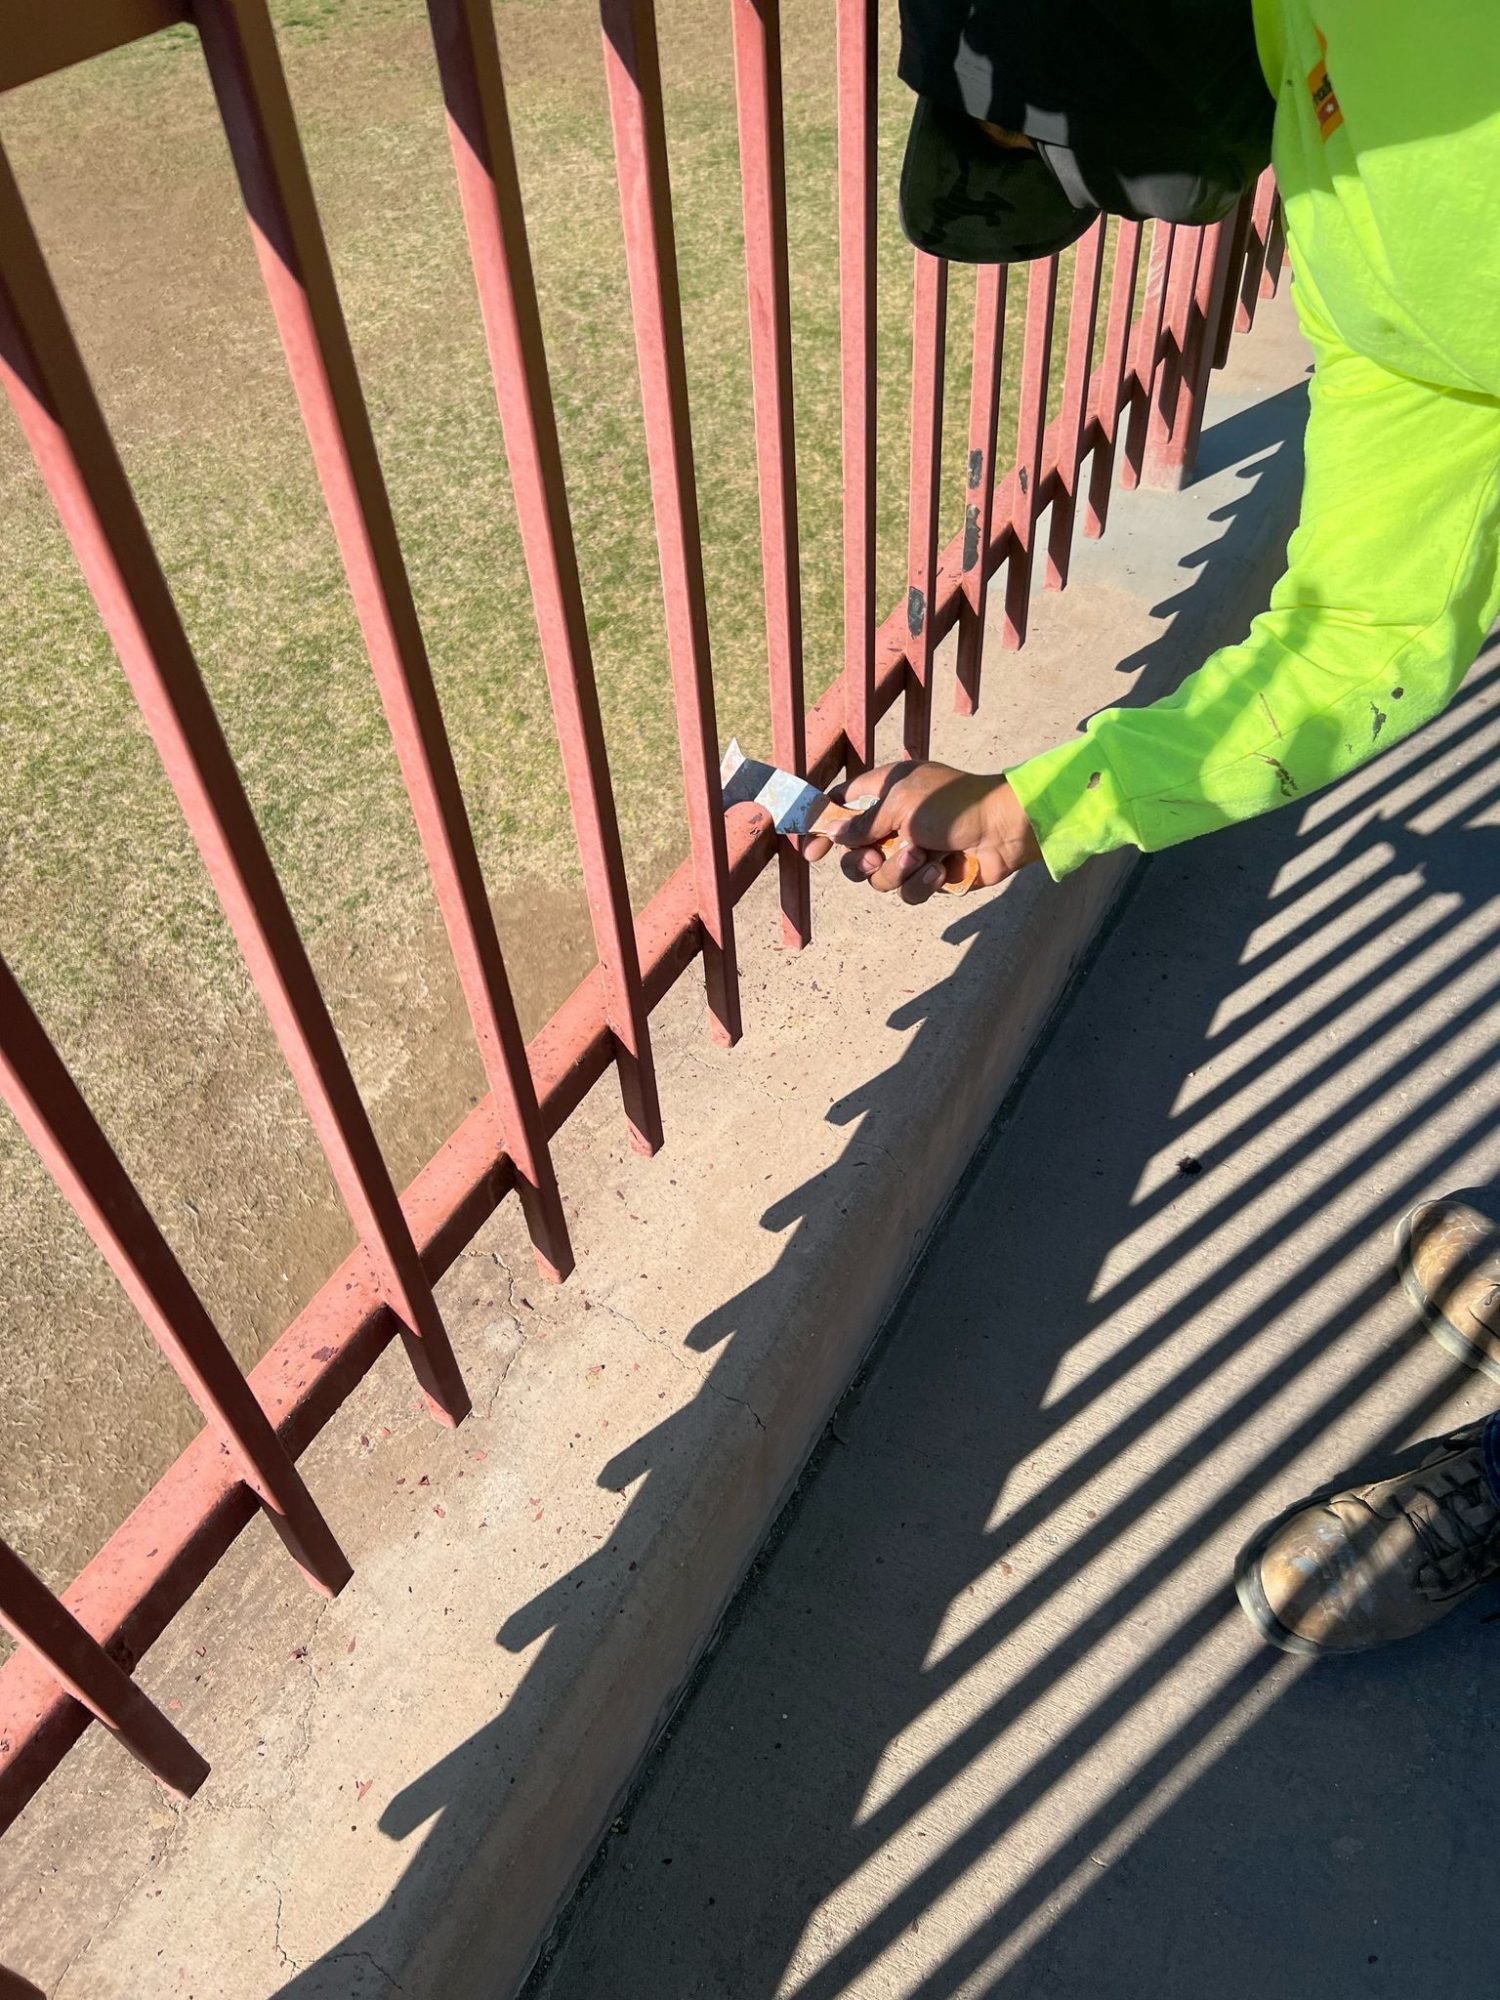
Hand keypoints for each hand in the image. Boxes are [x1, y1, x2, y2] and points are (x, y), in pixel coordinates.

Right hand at [804, 761, 1040, 904]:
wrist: (1001, 829)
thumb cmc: (952, 804)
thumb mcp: (901, 805)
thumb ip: (863, 822)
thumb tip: (836, 834)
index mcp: (885, 792)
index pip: (841, 808)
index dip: (823, 828)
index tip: (811, 851)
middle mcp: (894, 823)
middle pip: (853, 855)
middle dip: (860, 862)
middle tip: (873, 857)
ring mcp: (911, 851)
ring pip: (878, 878)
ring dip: (897, 870)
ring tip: (922, 856)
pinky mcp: (929, 877)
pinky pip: (907, 893)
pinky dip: (922, 883)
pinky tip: (941, 869)